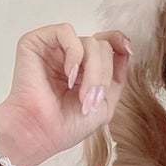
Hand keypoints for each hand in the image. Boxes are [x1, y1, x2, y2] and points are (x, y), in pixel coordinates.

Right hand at [0, 23, 131, 165]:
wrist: (40, 133)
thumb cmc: (67, 125)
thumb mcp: (105, 104)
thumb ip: (118, 76)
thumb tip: (126, 48)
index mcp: (85, 68)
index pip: (107, 44)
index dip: (119, 43)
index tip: (128, 50)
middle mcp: (70, 56)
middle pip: (102, 46)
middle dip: (103, 74)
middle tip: (91, 100)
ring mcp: (54, 48)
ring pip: (89, 41)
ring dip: (92, 71)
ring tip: (82, 96)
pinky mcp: (37, 42)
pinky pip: (66, 32)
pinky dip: (74, 53)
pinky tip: (68, 75)